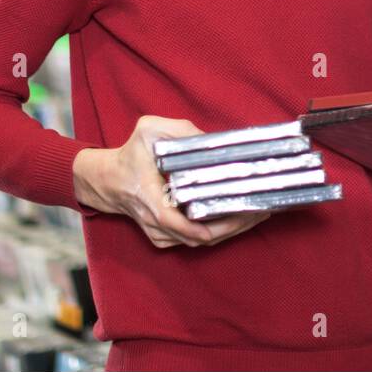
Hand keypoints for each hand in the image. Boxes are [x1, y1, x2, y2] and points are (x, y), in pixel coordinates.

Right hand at [73, 115, 271, 248]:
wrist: (106, 180)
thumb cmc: (130, 155)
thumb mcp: (149, 129)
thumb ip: (181, 131)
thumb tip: (212, 141)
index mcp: (150, 199)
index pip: (182, 225)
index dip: (217, 225)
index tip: (244, 211)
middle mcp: (156, 224)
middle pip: (203, 237)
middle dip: (236, 225)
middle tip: (264, 208)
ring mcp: (161, 235)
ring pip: (203, 241)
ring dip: (232, 229)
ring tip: (259, 211)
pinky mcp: (165, 237)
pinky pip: (197, 239)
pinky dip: (220, 230)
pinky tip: (240, 215)